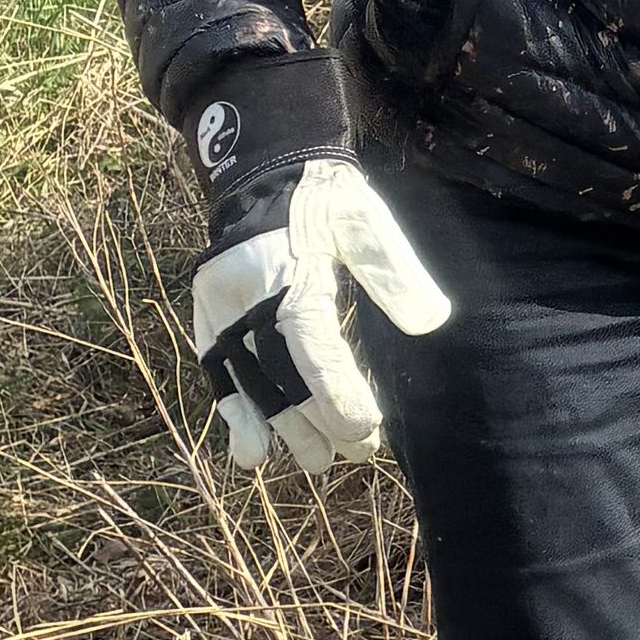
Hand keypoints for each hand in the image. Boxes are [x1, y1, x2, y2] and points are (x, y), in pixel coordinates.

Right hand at [190, 159, 450, 472]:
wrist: (266, 174)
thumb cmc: (327, 202)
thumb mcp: (367, 223)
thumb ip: (393, 272)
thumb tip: (432, 323)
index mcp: (290, 278)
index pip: (311, 348)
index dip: (335, 393)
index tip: (365, 428)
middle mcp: (246, 302)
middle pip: (280, 376)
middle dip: (319, 421)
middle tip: (360, 453)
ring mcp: (220, 313)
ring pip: (249, 384)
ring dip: (282, 428)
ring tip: (317, 464)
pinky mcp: (207, 319)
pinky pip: (217, 376)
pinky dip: (233, 415)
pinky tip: (250, 455)